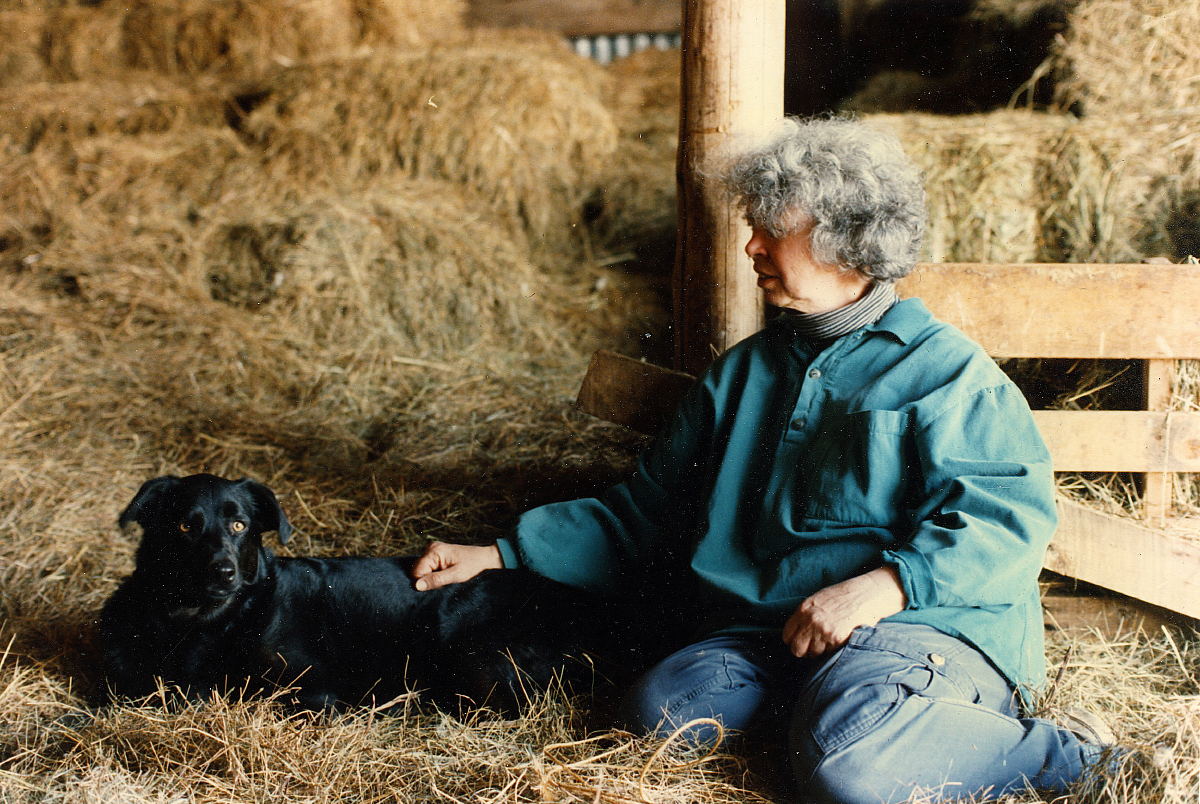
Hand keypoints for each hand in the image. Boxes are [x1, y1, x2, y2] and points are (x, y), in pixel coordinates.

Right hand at [411, 541, 502, 590]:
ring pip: (422, 570)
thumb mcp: (456, 575)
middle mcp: (430, 548)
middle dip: (427, 580)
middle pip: (417, 570)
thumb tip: (416, 586)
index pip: (416, 571)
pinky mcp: (435, 555)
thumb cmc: (473, 565)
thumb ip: (436, 580)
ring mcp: (432, 550)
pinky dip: (434, 574)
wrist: (485, 558)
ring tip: (446, 577)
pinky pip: (427, 568)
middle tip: (445, 580)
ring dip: (431, 578)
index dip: (424, 582)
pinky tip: (445, 574)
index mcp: (434, 551)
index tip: (439, 584)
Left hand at [782, 566, 905, 657]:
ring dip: (818, 651)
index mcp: (803, 609)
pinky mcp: (836, 639)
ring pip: (812, 654)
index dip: (792, 640)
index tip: (799, 641)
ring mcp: (823, 631)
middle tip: (811, 648)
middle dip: (802, 651)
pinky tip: (837, 640)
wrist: (865, 595)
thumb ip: (805, 615)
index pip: (787, 635)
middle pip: (796, 649)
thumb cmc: (843, 597)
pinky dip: (831, 650)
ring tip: (827, 642)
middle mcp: (810, 621)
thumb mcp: (818, 600)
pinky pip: (827, 653)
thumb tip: (797, 633)